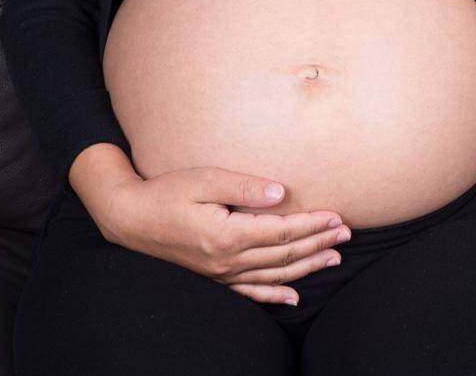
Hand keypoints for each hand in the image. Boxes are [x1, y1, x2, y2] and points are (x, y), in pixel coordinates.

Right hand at [98, 166, 352, 306]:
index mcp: (228, 235)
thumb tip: (281, 194)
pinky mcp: (212, 280)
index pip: (283, 231)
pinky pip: (250, 293)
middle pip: (284, 254)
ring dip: (306, 267)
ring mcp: (220, 275)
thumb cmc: (165, 192)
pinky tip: (292, 297)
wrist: (129, 218)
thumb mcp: (204, 180)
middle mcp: (227, 261)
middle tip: (347, 234)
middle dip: (318, 243)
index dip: (313, 224)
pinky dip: (274, 296)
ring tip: (333, 258)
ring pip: (273, 275)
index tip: (337, 217)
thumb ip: (244, 187)